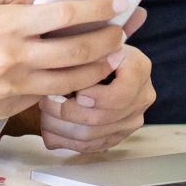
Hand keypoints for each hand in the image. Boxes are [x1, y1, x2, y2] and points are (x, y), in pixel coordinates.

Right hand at [0, 0, 129, 121]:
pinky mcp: (9, 106)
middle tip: (122, 34)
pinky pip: (46, 95)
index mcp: (8, 24)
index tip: (120, 3)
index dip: (99, 8)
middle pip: (78, 52)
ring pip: (70, 81)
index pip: (66, 14)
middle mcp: (15, 57)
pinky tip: (77, 77)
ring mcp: (13, 86)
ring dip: (97, 69)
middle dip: (108, 41)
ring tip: (111, 58)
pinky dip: (66, 87)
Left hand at [36, 44, 154, 152]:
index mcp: (139, 69)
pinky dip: (66, 142)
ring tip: (43, 116)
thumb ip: (85, 50)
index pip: (123, 94)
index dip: (97, 97)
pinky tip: (49, 132)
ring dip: (61, 129)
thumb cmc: (90, 47)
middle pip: (103, 118)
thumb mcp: (90, 38)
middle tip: (45, 103)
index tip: (75, 92)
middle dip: (68, 113)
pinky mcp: (118, 135)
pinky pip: (90, 147)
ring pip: (92, 136)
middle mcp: (142, 97)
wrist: (100, 62)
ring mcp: (132, 120)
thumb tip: (72, 62)